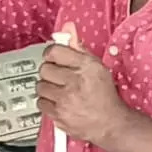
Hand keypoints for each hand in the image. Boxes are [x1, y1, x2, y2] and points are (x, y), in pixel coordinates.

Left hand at [36, 23, 132, 145]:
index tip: (54, 58)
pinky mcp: (59, 115)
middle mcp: (75, 82)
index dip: (51, 54)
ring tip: (61, 91)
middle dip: (50, 72)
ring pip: (40, 86)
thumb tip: (67, 27)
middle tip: (60, 77)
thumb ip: (78, 46)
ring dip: (48, 88)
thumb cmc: (104, 95)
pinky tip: (59, 102)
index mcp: (85, 66)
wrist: (110, 124)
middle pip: (44, 69)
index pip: (54, 51)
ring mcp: (65, 100)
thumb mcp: (96, 66)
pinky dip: (48, 103)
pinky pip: (41, 103)